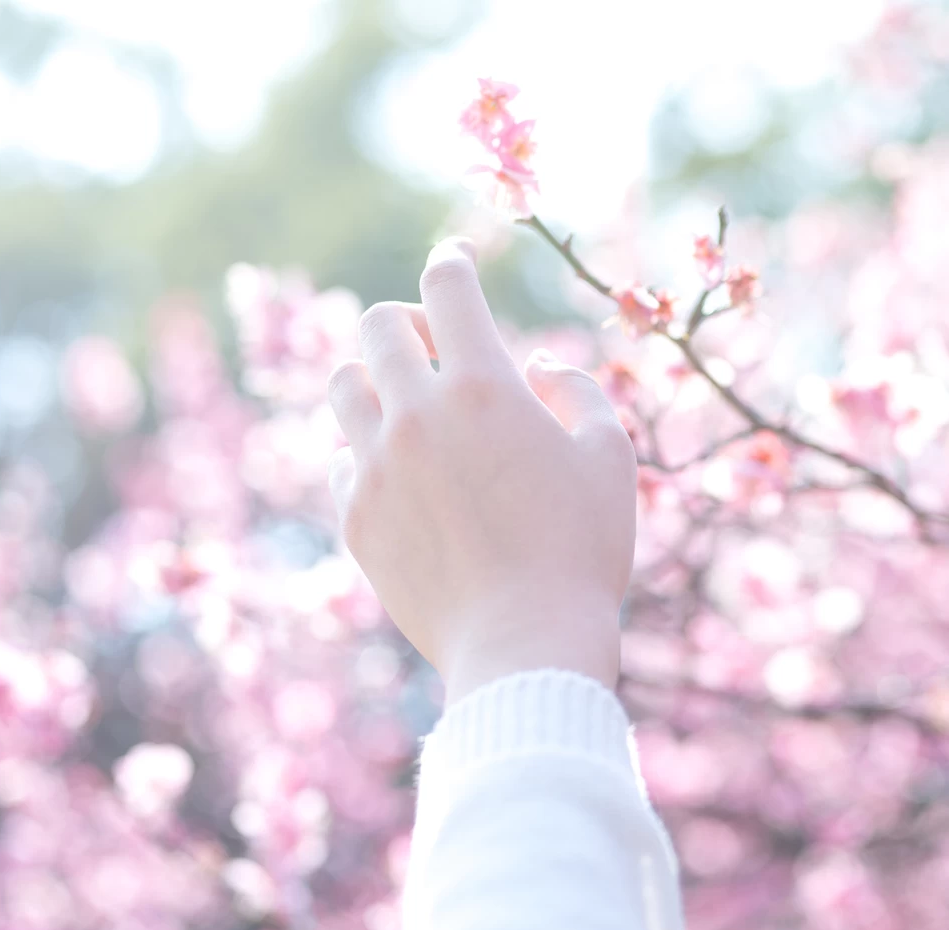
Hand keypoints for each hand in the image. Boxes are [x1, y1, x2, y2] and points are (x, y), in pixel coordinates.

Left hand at [325, 238, 636, 701]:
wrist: (524, 647)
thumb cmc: (582, 551)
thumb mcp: (610, 459)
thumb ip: (577, 391)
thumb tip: (538, 366)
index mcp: (486, 388)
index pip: (446, 289)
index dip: (450, 264)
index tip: (453, 263)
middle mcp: (417, 414)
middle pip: (376, 325)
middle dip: (408, 322)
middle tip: (436, 347)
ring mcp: (375, 467)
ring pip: (343, 385)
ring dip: (375, 378)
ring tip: (409, 404)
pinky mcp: (355, 517)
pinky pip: (337, 458)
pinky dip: (363, 449)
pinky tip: (397, 469)